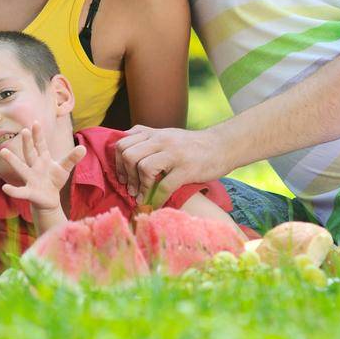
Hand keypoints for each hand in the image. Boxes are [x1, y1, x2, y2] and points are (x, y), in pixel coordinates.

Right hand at [0, 124, 84, 212]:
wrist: (49, 199)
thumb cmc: (54, 180)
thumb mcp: (64, 168)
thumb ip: (72, 158)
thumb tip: (84, 147)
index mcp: (43, 159)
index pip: (40, 144)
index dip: (38, 134)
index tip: (36, 122)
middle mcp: (34, 166)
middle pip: (30, 152)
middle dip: (27, 142)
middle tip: (24, 130)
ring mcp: (30, 179)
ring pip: (20, 168)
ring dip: (12, 160)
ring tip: (3, 152)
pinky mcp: (30, 192)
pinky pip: (20, 191)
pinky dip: (14, 191)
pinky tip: (5, 188)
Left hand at [113, 126, 228, 203]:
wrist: (223, 146)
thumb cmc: (193, 145)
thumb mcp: (168, 135)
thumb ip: (148, 138)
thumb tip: (124, 146)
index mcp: (154, 134)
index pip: (122, 142)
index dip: (117, 162)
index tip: (122, 176)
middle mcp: (161, 140)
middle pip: (128, 154)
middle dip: (125, 175)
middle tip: (130, 188)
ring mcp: (174, 154)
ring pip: (144, 167)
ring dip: (140, 186)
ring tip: (141, 196)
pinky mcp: (186, 169)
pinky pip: (164, 186)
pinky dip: (156, 199)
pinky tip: (155, 204)